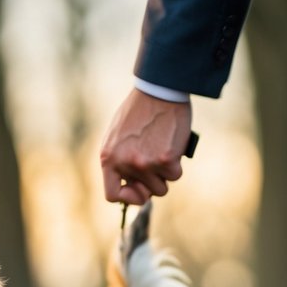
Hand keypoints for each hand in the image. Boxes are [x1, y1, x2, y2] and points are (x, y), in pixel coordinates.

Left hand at [100, 88, 192, 203]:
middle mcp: (125, 163)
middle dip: (151, 184)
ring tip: (163, 152)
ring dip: (165, 174)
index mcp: (108, 158)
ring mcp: (145, 163)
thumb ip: (119, 160)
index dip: (127, 197)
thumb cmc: (139, 111)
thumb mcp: (117, 136)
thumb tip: (129, 185)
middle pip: (143, 194)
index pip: (112, 195)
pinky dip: (177, 164)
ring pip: (161, 188)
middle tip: (155, 166)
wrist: (159, 90)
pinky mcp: (166, 160)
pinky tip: (173, 147)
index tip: (137, 189)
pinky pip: (175, 176)